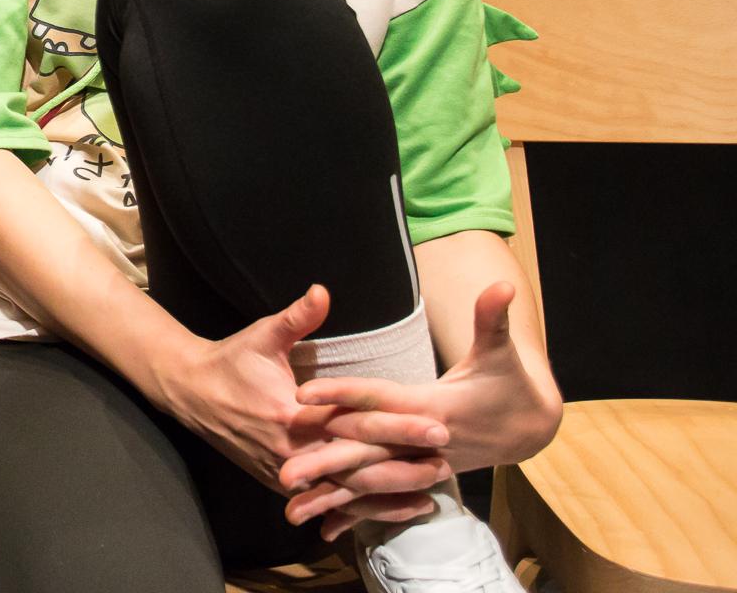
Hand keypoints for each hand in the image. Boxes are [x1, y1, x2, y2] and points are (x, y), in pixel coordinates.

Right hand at [159, 285, 448, 497]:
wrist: (190, 393)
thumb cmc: (230, 361)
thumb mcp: (262, 336)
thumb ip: (295, 317)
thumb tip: (322, 291)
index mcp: (289, 415)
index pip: (353, 424)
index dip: (397, 426)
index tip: (435, 426)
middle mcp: (290, 451)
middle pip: (356, 465)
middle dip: (403, 466)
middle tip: (444, 463)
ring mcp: (283, 472)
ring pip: (343, 493)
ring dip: (386, 495)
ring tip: (428, 496)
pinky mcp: (280, 483)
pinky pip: (325, 501)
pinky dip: (358, 507)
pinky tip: (387, 510)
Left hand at [284, 282, 562, 535]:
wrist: (531, 428)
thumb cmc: (510, 384)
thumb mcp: (502, 351)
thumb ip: (494, 319)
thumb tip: (503, 285)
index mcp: (433, 406)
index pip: (379, 398)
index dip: (343, 394)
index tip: (303, 394)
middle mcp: (422, 442)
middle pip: (365, 451)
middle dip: (325, 461)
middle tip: (283, 471)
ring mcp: (421, 464)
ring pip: (369, 484)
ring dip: (331, 496)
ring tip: (289, 505)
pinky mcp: (420, 476)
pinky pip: (383, 499)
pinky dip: (355, 513)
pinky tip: (324, 527)